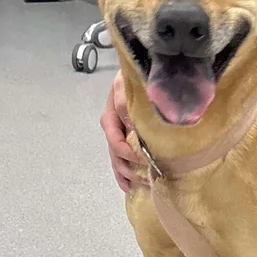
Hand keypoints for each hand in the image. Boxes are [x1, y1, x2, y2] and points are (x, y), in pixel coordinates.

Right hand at [100, 71, 143, 191]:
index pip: (115, 140)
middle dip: (127, 169)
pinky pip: (122, 157)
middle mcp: (114, 126)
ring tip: (137, 187)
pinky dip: (125, 173)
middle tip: (144, 180)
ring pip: (117, 158)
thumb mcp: (128, 87)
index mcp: (112, 116)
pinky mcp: (127, 136)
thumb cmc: (136, 78)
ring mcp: (120, 132)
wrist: (143, 69)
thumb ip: (127, 105)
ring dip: (126, 174)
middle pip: (115, 153)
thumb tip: (132, 127)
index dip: (128, 152)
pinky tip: (130, 186)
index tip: (143, 159)